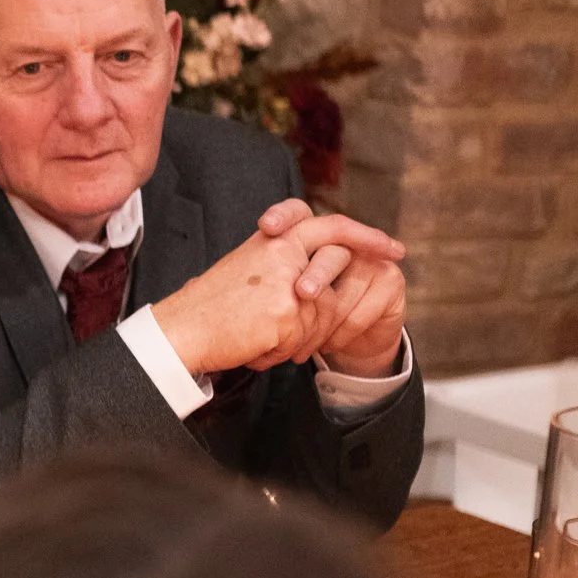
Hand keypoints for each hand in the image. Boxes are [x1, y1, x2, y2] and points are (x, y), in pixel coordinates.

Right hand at [154, 200, 404, 376]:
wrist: (183, 330)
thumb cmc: (209, 307)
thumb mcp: (248, 270)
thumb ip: (285, 264)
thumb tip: (324, 275)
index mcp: (272, 242)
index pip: (326, 226)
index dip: (361, 233)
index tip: (388, 246)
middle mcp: (282, 254)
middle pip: (339, 259)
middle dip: (369, 255)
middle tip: (394, 256)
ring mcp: (287, 282)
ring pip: (325, 313)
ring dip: (300, 335)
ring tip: (264, 337)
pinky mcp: (287, 313)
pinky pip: (306, 339)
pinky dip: (283, 351)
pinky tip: (259, 349)